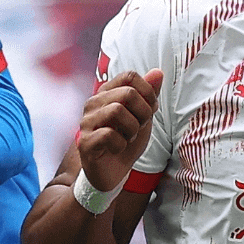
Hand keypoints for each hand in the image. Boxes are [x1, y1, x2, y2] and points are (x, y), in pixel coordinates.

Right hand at [77, 69, 163, 192]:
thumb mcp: (143, 116)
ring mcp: (87, 121)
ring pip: (117, 111)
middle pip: (128, 93)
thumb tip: (158, 72)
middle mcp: (93, 103)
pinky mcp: (85, 141)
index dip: (148, 93)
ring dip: (132, 129)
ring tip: (128, 138)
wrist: (114, 172)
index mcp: (107, 93)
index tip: (150, 110)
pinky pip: (109, 134)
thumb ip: (149, 94)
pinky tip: (118, 149)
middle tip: (139, 127)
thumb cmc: (127, 141)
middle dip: (143, 113)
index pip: (130, 76)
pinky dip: (121, 144)